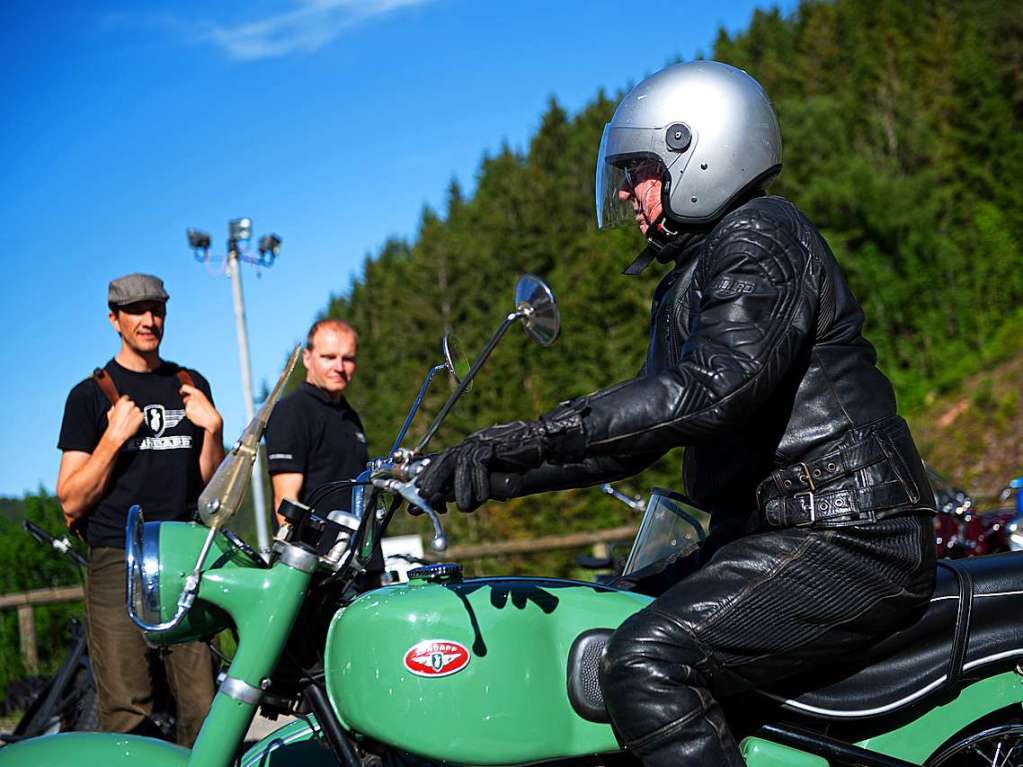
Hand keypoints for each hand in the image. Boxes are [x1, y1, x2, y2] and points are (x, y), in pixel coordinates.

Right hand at [103, 396, 143, 447]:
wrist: (117, 434)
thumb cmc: (113, 425)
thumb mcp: (110, 413)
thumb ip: (114, 408)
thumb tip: (116, 408)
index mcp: (121, 402)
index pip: (126, 397)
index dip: (125, 402)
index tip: (125, 405)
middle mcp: (130, 404)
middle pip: (132, 404)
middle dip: (130, 409)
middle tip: (126, 415)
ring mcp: (136, 410)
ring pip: (137, 410)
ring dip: (134, 414)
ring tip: (129, 421)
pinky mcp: (141, 416)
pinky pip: (141, 416)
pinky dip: (139, 419)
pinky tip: (133, 423)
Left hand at [180, 384, 222, 433]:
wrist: (212, 419)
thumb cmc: (209, 411)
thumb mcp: (203, 400)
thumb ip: (195, 397)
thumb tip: (186, 397)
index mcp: (198, 393)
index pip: (185, 387)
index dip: (182, 390)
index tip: (181, 393)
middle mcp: (193, 397)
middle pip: (185, 399)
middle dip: (188, 404)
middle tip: (196, 408)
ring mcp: (190, 403)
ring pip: (186, 406)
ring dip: (189, 410)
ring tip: (198, 412)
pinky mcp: (187, 410)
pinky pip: (186, 412)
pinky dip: (190, 415)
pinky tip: (196, 416)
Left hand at [417, 421, 546, 512]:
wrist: (540, 443)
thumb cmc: (516, 461)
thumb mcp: (490, 476)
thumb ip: (472, 486)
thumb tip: (453, 502)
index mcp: (467, 450)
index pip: (441, 463)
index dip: (427, 479)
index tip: (418, 496)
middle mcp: (471, 444)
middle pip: (445, 459)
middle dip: (432, 479)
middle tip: (424, 497)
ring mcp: (482, 442)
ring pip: (462, 463)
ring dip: (461, 488)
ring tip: (464, 507)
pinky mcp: (494, 443)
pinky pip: (481, 462)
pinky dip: (480, 481)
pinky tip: (483, 496)